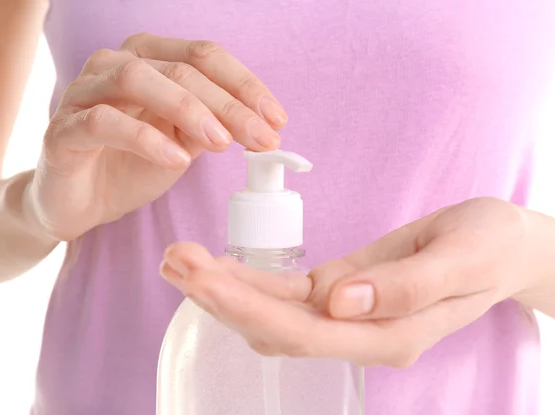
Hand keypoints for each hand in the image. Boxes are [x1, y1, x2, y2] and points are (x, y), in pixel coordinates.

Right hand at [28, 34, 285, 240]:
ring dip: (189, 111)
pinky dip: (146, 139)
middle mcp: (114, 64)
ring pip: (139, 80)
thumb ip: (212, 127)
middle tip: (263, 139)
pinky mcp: (63, 129)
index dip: (245, 85)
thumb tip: (261, 125)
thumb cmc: (132, 166)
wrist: (79, 203)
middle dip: (229, 105)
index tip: (277, 120)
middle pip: (180, 69)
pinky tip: (177, 160)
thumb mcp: (183, 143)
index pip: (203, 56)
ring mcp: (84, 92)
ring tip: (222, 144)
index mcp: (148, 59)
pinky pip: (104, 122)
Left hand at [160, 198, 547, 366]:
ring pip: (273, 311)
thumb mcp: (462, 258)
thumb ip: (405, 288)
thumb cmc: (490, 245)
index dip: (250, 308)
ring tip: (181, 259)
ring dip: (224, 288)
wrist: (499, 243)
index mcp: (389, 334)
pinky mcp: (340, 290)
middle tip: (175, 261)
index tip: (205, 280)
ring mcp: (345, 314)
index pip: (305, 332)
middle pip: (276, 326)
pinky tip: (217, 265)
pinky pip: (286, 290)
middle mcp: (359, 333)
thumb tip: (341, 303)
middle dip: (221, 297)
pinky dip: (249, 278)